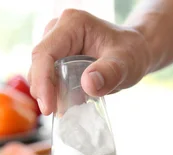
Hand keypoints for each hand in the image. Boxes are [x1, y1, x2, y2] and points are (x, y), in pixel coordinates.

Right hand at [28, 9, 151, 114]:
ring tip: (62, 110)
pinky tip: (64, 104)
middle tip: (53, 112)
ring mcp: (55, 43)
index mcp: (72, 24)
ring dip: (47, 93)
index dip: (42, 81)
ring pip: (40, 71)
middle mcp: (58, 30)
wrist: (134, 52)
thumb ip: (110, 72)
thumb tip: (88, 84)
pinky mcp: (56, 57)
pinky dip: (52, 92)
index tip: (48, 108)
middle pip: (38, 63)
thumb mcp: (127, 63)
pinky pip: (47, 77)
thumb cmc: (131, 53)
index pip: (45, 53)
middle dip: (42, 90)